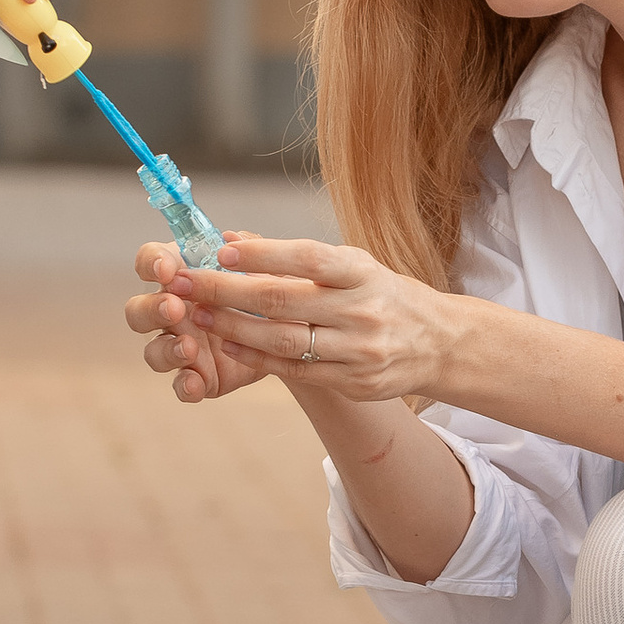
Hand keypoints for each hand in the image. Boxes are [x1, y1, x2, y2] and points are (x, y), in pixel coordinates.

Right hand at [126, 244, 288, 403]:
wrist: (296, 335)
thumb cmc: (271, 291)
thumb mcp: (266, 266)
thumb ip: (248, 251)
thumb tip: (230, 237)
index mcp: (184, 276)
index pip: (150, 262)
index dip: (150, 264)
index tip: (166, 269)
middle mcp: (175, 311)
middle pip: (138, 310)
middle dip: (152, 309)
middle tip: (175, 307)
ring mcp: (182, 345)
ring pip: (153, 351)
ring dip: (166, 349)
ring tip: (189, 347)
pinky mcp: (198, 376)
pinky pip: (181, 385)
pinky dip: (184, 386)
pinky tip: (195, 383)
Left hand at [152, 232, 450, 402]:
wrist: (437, 343)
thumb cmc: (381, 294)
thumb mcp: (352, 264)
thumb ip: (294, 257)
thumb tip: (231, 241)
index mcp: (362, 273)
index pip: (307, 259)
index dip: (262, 254)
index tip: (220, 251)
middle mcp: (362, 311)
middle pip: (283, 301)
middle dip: (226, 292)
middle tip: (186, 283)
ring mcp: (358, 351)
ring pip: (283, 341)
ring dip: (231, 327)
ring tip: (196, 314)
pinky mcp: (353, 382)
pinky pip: (294, 371)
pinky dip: (256, 357)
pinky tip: (227, 343)